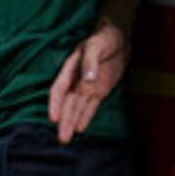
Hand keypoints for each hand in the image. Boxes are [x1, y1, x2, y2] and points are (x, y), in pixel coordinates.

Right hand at [46, 19, 129, 142]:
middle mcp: (76, 80)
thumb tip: (87, 80)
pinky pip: (91, 107)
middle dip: (64, 121)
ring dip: (72, 123)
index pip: (59, 90)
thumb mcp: (96, 45)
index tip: (53, 118)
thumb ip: (90, 62)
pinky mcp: (100, 90)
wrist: (120, 37)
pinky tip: (79, 129)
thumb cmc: (104, 37)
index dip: (56, 104)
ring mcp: (87, 87)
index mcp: (70, 69)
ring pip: (77, 108)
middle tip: (61, 138)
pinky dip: (85, 118)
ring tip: (65, 138)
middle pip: (68, 104)